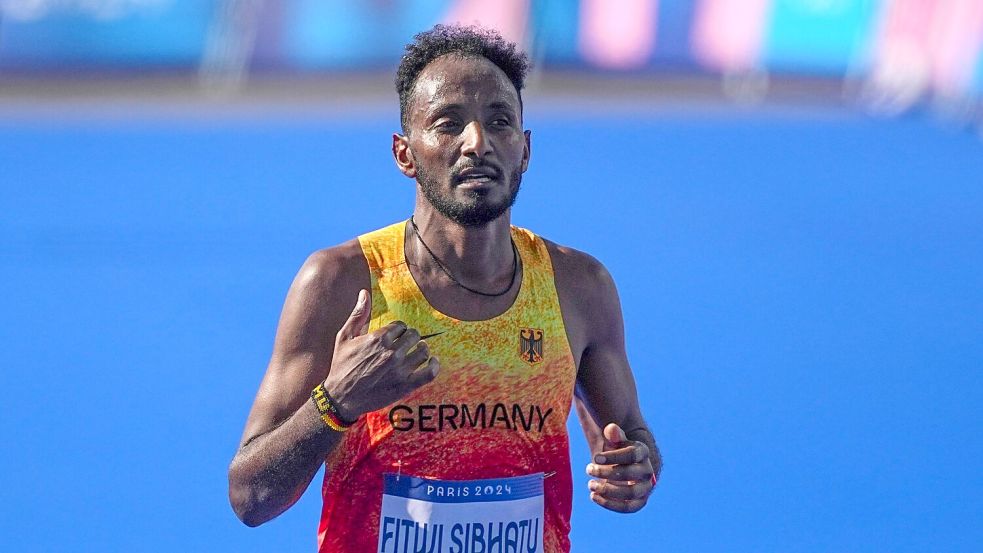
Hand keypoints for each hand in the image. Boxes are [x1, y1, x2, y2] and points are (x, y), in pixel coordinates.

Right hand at [323, 289, 439, 420]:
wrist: (341, 397)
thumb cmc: (341, 366)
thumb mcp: (344, 337)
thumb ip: (358, 314)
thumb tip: (364, 292)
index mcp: (377, 339)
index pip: (401, 325)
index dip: (399, 330)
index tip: (395, 336)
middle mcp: (391, 353)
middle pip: (414, 336)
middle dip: (410, 338)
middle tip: (406, 344)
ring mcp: (400, 370)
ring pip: (423, 351)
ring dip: (422, 349)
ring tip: (417, 352)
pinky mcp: (406, 386)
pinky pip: (430, 372)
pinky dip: (434, 365)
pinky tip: (431, 362)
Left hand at [586, 423, 653, 512]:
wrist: (625, 466)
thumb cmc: (618, 451)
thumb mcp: (616, 441)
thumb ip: (613, 435)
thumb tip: (611, 428)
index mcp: (643, 452)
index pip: (632, 455)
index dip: (613, 456)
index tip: (595, 457)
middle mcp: (647, 471)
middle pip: (630, 474)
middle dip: (606, 473)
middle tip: (588, 469)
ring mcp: (645, 487)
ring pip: (630, 493)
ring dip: (607, 490)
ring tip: (590, 484)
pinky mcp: (639, 502)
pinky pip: (628, 507)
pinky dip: (610, 504)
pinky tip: (593, 496)